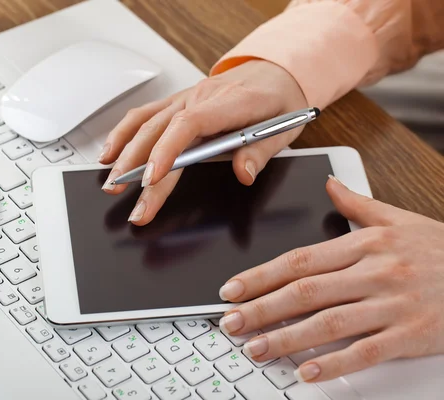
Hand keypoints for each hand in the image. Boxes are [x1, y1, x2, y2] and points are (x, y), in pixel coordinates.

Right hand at [98, 60, 307, 224]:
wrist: (276, 70)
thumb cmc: (279, 99)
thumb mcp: (284, 127)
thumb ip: (261, 151)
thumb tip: (243, 174)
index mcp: (229, 102)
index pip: (188, 125)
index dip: (166, 151)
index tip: (152, 178)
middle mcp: (201, 97)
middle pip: (160, 132)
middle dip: (139, 170)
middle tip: (134, 206)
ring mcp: (185, 98)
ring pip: (145, 123)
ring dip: (124, 153)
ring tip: (111, 182)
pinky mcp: (177, 102)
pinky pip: (144, 114)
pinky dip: (123, 132)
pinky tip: (111, 152)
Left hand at [218, 175, 443, 382]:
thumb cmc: (441, 251)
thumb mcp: (399, 219)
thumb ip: (358, 205)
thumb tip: (329, 184)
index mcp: (366, 244)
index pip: (301, 260)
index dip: (261, 275)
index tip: (232, 288)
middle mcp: (375, 272)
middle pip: (305, 292)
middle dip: (262, 308)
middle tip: (230, 322)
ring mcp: (392, 304)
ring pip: (328, 322)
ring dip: (286, 338)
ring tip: (256, 348)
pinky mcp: (411, 335)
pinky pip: (366, 352)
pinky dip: (333, 363)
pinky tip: (306, 372)